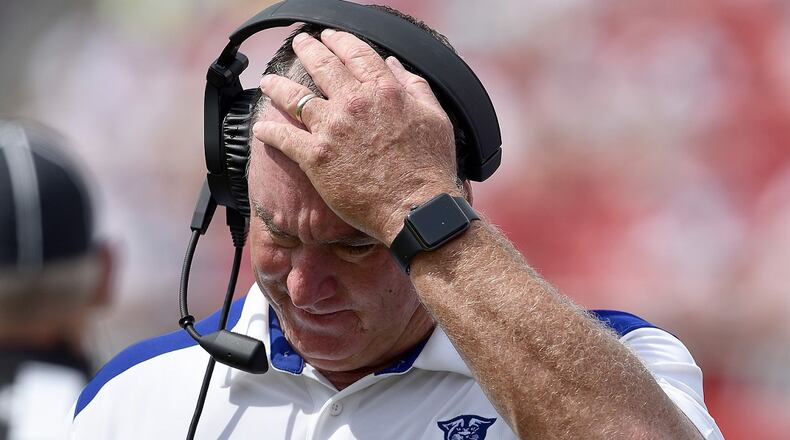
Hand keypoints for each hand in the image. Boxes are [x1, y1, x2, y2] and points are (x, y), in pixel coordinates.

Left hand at [253, 30, 460, 245]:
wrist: (415, 207)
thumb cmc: (429, 168)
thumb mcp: (435, 118)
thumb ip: (415, 87)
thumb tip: (396, 65)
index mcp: (384, 91)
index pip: (356, 54)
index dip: (339, 41)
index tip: (329, 36)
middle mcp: (354, 103)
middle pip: (322, 67)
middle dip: (307, 51)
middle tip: (299, 45)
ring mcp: (332, 129)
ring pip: (295, 98)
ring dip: (278, 86)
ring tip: (268, 81)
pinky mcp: (316, 157)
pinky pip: (284, 138)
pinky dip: (269, 132)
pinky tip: (260, 128)